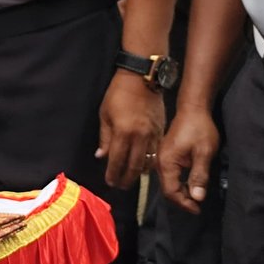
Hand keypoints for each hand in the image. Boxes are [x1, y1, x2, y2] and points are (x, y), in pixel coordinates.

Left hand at [96, 71, 163, 188]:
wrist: (141, 78)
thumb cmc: (119, 94)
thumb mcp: (105, 114)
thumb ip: (104, 138)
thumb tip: (101, 156)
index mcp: (123, 133)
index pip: (117, 161)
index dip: (113, 174)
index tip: (110, 182)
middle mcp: (140, 137)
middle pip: (134, 166)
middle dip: (127, 179)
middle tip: (120, 185)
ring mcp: (153, 135)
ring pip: (148, 161)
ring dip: (139, 172)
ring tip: (131, 177)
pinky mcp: (161, 131)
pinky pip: (157, 152)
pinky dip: (150, 161)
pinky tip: (144, 164)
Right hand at [156, 103, 218, 212]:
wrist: (193, 108)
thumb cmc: (200, 129)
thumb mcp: (204, 153)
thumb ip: (199, 176)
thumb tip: (197, 198)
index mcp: (166, 162)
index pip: (170, 191)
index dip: (184, 203)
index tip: (198, 209)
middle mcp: (159, 161)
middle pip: (167, 189)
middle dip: (182, 200)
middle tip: (198, 206)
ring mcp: (161, 157)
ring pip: (168, 182)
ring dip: (181, 192)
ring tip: (195, 197)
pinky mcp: (166, 154)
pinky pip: (169, 174)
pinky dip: (179, 183)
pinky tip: (190, 184)